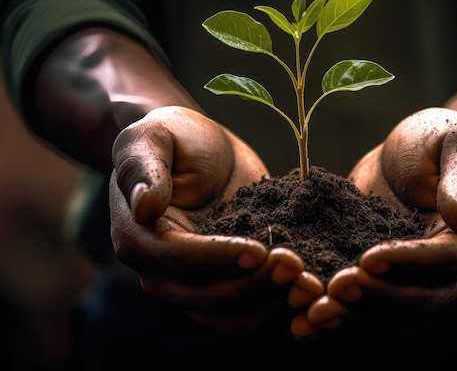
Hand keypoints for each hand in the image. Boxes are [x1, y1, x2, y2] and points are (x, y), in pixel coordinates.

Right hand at [110, 106, 323, 332]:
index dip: (221, 259)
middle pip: (211, 298)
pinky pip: (254, 314)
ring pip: (235, 318)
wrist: (203, 150)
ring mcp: (199, 286)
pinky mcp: (231, 285)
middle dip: (257, 286)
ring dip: (275, 308)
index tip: (260, 249)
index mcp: (141, 240)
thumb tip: (144, 206)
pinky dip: (283, 313)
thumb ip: (143, 169)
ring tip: (312, 287)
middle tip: (298, 267)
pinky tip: (314, 300)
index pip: (181, 260)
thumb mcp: (154, 137)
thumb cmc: (175, 138)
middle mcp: (165, 275)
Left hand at [295, 108, 456, 337]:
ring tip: (313, 313)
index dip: (410, 263)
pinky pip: (370, 317)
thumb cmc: (440, 141)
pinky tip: (305, 325)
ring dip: (354, 322)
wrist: (414, 155)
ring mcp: (423, 286)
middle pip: (422, 302)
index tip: (368, 258)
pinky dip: (341, 325)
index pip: (451, 260)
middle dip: (376, 299)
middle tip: (334, 289)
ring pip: (394, 321)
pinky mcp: (391, 287)